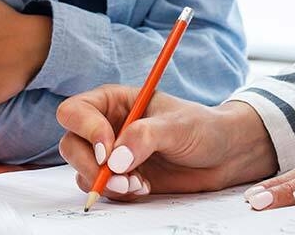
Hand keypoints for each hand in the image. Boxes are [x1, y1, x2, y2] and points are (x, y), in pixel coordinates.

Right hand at [56, 90, 278, 201]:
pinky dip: (117, 193)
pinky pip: (100, 188)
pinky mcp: (120, 177)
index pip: (76, 111)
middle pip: (71, 144)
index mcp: (113, 101)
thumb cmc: (202, 128)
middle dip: (91, 165)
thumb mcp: (177, 126)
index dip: (87, 131)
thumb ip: (145, 136)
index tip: (108, 151)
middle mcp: (106, 126)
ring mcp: (111, 154)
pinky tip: (143, 188)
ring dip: (105, 182)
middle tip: (120, 178)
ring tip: (138, 185)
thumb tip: (116, 159)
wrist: (223, 156)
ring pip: (81, 169)